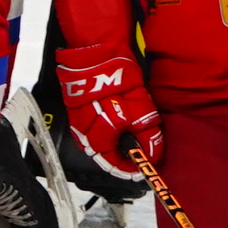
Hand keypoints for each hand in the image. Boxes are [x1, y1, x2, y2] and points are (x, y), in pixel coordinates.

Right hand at [51, 44, 160, 189]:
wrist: (96, 57)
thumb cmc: (118, 83)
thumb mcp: (141, 111)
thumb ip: (148, 137)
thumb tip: (152, 156)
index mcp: (101, 137)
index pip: (115, 164)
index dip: (130, 169)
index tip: (142, 169)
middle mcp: (85, 135)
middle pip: (103, 156)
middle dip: (120, 159)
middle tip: (136, 158)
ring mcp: (77, 123)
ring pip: (94, 146)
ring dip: (110, 148)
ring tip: (125, 144)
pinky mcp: (74, 113)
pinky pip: (86, 133)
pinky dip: (100, 136)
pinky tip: (110, 131)